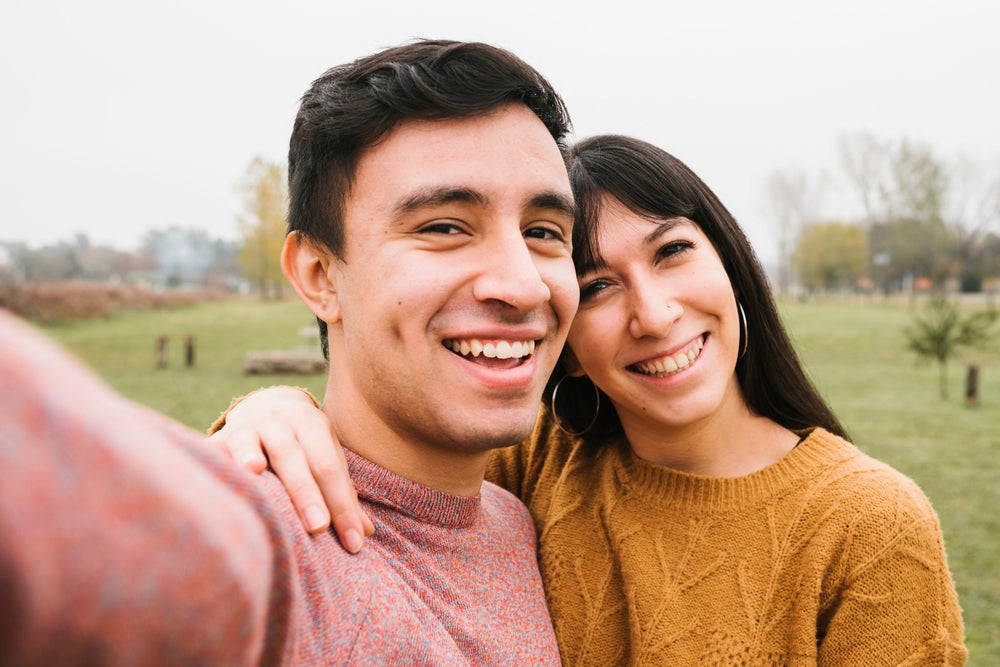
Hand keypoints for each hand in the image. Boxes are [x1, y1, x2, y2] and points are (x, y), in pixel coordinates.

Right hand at [205, 386, 373, 551]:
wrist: (263, 408)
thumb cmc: (303, 446)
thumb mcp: (325, 458)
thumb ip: (342, 493)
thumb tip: (365, 533)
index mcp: (311, 424)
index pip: (329, 468)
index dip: (343, 506)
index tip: (354, 543)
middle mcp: (279, 421)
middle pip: (293, 457)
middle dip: (306, 493)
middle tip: (318, 527)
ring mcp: (246, 427)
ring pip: (250, 444)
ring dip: (250, 456)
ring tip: (255, 471)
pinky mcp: (217, 440)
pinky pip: (214, 451)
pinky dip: (218, 462)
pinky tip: (221, 474)